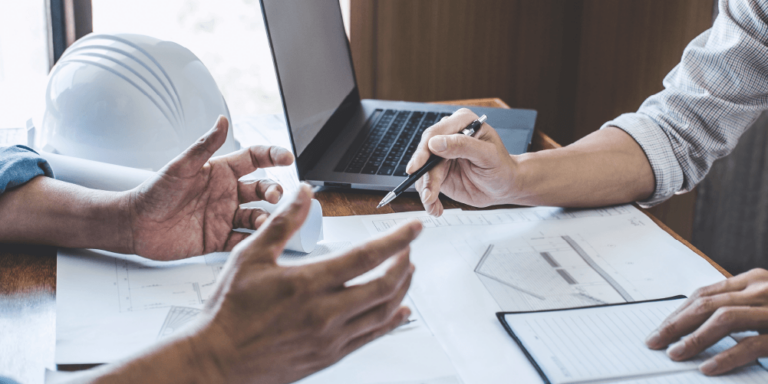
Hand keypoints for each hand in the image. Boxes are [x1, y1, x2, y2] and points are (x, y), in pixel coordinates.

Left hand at [128, 116, 293, 259]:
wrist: (135, 225)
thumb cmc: (154, 192)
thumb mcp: (180, 166)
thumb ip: (204, 145)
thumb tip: (222, 119)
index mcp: (220, 171)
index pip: (254, 159)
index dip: (273, 156)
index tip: (287, 158)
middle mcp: (227, 193)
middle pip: (262, 189)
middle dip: (274, 191)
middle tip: (275, 197)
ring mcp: (225, 216)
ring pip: (257, 216)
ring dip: (265, 218)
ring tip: (263, 222)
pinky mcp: (219, 239)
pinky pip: (242, 240)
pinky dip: (252, 241)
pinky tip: (255, 241)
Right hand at [189, 184, 419, 383]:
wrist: (218, 360)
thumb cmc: (230, 311)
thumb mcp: (250, 256)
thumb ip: (282, 222)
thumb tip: (303, 193)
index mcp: (308, 284)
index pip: (366, 256)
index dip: (397, 239)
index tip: (413, 227)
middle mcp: (325, 313)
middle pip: (384, 285)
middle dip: (404, 262)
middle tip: (409, 248)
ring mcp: (330, 338)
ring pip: (383, 312)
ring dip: (402, 289)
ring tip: (407, 272)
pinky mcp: (329, 355)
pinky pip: (371, 337)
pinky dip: (391, 321)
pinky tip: (399, 310)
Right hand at [406, 108, 517, 215]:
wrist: (504, 187)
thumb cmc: (502, 167)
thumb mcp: (487, 155)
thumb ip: (463, 146)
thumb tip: (435, 143)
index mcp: (461, 122)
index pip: (435, 133)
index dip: (423, 150)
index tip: (417, 167)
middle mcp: (448, 136)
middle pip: (425, 153)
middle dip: (424, 175)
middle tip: (427, 194)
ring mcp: (441, 155)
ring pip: (423, 170)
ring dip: (426, 189)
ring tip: (433, 204)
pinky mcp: (438, 172)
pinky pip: (425, 183)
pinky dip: (428, 198)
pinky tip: (436, 208)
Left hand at [645, 268, 767, 374]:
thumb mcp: (764, 305)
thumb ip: (738, 309)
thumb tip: (695, 328)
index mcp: (753, 281)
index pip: (705, 295)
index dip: (678, 313)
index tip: (660, 329)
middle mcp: (761, 289)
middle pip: (707, 304)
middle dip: (676, 324)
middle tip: (655, 341)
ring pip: (724, 318)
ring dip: (694, 338)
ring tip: (675, 354)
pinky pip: (750, 344)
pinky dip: (726, 356)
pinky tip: (708, 367)